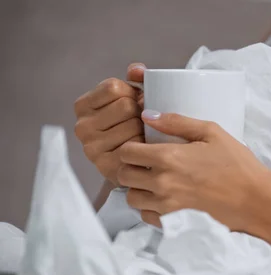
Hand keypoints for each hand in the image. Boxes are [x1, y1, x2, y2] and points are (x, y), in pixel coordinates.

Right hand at [74, 63, 145, 184]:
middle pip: (126, 106)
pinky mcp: (106, 166)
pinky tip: (144, 149)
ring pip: (134, 125)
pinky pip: (137, 146)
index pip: (114, 87)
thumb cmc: (133, 124)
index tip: (136, 102)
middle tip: (144, 121)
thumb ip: (135, 79)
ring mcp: (92, 148)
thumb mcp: (130, 98)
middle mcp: (82, 127)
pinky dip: (146, 145)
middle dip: (141, 111)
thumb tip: (137, 70)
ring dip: (146, 129)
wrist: (135, 163)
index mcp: (82, 106)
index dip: (133, 92)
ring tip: (145, 135)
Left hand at [117, 111, 270, 239]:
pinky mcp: (173, 223)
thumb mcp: (212, 132)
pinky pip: (146, 216)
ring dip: (139, 189)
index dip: (131, 147)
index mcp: (168, 157)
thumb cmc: (238, 164)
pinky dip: (150, 207)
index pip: (126, 152)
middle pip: (123, 175)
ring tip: (155, 183)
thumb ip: (177, 122)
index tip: (143, 148)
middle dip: (131, 167)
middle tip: (147, 165)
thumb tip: (147, 114)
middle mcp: (161, 183)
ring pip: (131, 198)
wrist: (256, 201)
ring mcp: (166, 206)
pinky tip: (166, 199)